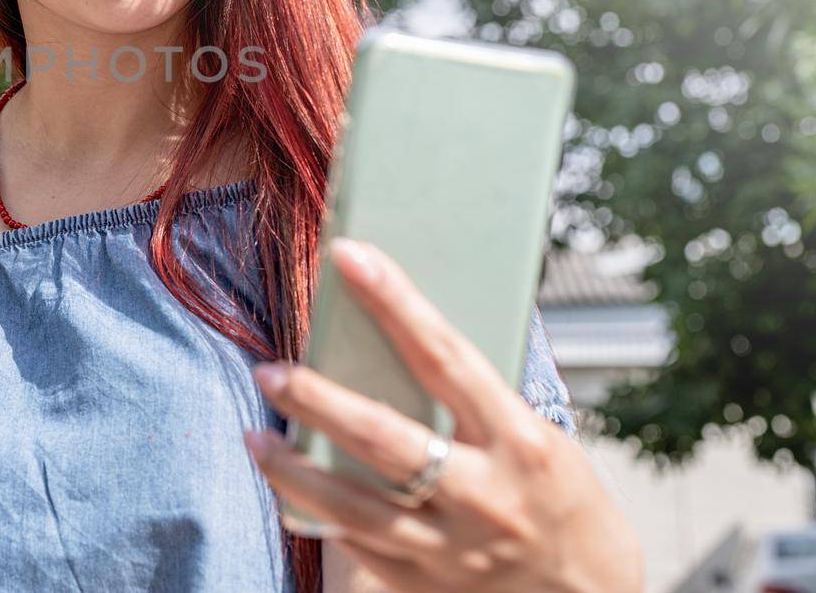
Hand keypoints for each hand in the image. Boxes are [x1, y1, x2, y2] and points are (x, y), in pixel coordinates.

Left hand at [243, 239, 642, 592]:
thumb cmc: (560, 496)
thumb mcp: (536, 437)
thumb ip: (472, 399)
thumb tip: (394, 332)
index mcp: (520, 441)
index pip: (445, 356)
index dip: (395, 301)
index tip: (349, 254)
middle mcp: (484, 496)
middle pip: (383, 438)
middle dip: (318, 400)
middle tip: (269, 371)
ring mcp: (452, 547)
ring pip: (353, 506)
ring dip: (293, 470)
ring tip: (255, 439)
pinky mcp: (425, 585)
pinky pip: (355, 546)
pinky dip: (315, 514)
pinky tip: (287, 489)